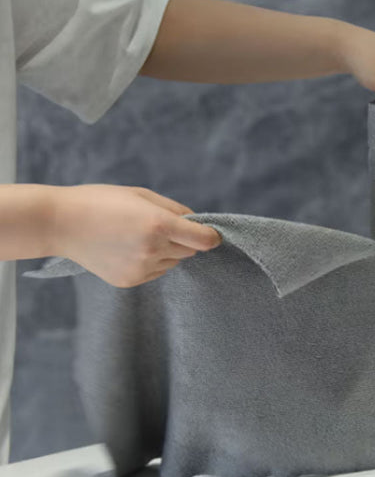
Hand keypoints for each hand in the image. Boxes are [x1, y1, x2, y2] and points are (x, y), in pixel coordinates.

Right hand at [48, 184, 221, 287]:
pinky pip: (155, 272)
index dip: (211, 236)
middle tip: (161, 227)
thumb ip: (174, 209)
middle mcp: (153, 250)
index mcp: (158, 225)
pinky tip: (128, 249)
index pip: (203, 240)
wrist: (60, 223)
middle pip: (189, 251)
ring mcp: (141, 269)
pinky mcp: (130, 281)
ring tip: (139, 236)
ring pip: (172, 262)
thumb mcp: (141, 195)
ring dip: (167, 251)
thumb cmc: (101, 201)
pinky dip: (151, 262)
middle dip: (184, 240)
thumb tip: (196, 222)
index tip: (211, 234)